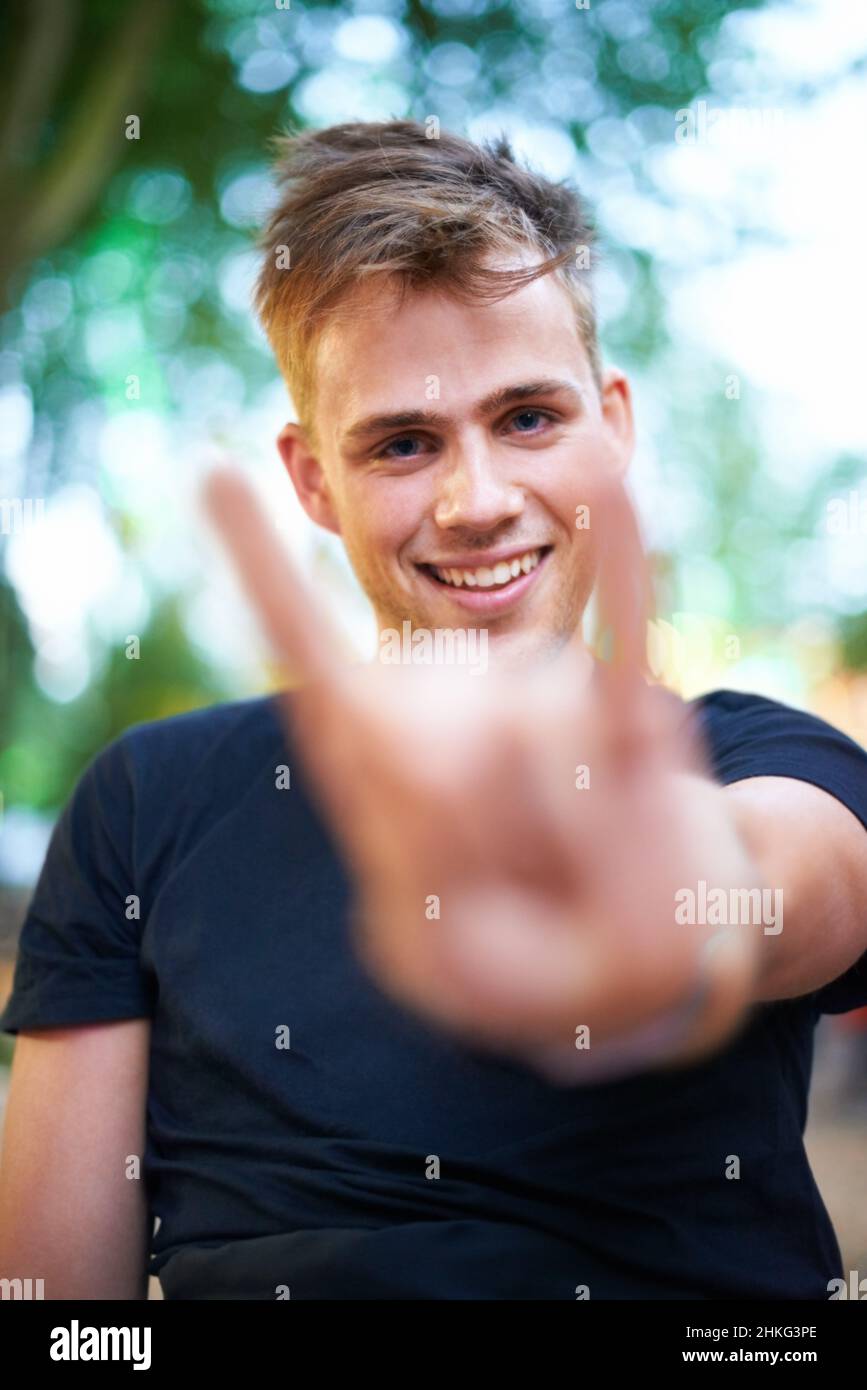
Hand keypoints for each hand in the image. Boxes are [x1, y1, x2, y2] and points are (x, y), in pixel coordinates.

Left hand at [203, 467, 759, 1068]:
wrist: (616, 967)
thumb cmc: (508, 961)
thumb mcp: (437, 955)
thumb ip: (432, 866)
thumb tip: (497, 739)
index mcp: (376, 757)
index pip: (306, 651)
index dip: (259, 565)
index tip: (210, 474)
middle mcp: (450, 704)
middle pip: (430, 740)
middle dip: (466, 846)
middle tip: (503, 897)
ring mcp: (538, 701)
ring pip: (528, 735)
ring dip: (554, 840)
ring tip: (565, 868)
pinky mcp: (625, 719)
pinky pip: (624, 636)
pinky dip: (619, 569)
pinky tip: (609, 492)